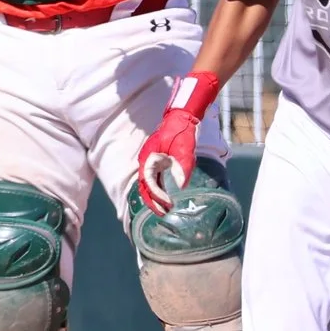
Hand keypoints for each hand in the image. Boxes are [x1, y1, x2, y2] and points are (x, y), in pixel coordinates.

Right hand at [137, 71, 220, 213]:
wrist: (182, 116)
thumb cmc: (182, 131)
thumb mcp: (184, 150)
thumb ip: (182, 168)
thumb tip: (181, 186)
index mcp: (148, 159)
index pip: (149, 183)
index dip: (156, 196)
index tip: (167, 204)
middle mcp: (147, 161)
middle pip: (145, 186)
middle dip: (153, 201)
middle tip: (163, 213)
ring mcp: (151, 161)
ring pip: (149, 183)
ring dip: (156, 196)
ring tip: (166, 208)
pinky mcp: (158, 160)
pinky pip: (155, 178)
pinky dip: (159, 188)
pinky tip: (166, 196)